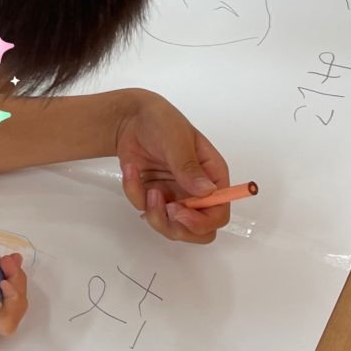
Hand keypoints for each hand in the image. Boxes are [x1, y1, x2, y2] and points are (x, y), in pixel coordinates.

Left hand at [115, 93, 230, 243]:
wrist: (131, 119)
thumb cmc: (161, 121)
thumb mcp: (176, 140)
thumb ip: (189, 166)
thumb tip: (208, 191)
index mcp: (212, 176)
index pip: (219, 213)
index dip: (203, 222)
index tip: (181, 214)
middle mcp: (197, 192)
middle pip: (199, 231)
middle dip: (179, 227)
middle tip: (163, 208)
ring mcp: (175, 196)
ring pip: (171, 227)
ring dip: (154, 214)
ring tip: (146, 188)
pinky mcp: (154, 198)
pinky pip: (144, 210)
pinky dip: (134, 193)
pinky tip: (131, 171)